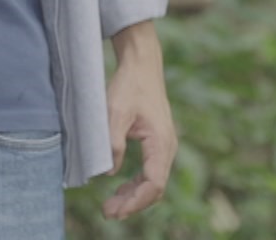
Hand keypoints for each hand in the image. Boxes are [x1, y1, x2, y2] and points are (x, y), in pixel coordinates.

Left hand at [102, 21, 175, 219]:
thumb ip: (113, 143)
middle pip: (155, 187)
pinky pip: (151, 171)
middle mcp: (167, 146)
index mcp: (161, 141)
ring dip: (134, 195)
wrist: (142, 65)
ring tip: (111, 205)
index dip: (135, 201)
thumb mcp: (115, 112)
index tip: (115, 209)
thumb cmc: (130, 85)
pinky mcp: (157, 142)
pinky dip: (136, 183)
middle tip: (108, 211)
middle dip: (133, 203)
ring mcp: (164, 145)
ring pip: (153, 181)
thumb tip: (109, 173)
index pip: (154, 183)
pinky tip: (121, 188)